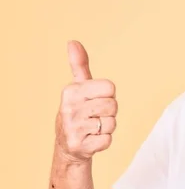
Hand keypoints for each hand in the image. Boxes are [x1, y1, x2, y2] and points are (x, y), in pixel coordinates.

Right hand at [55, 41, 117, 162]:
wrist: (68, 145)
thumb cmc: (78, 111)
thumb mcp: (79, 87)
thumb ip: (79, 65)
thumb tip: (73, 41)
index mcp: (71, 91)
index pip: (110, 88)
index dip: (108, 95)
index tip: (95, 100)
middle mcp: (68, 108)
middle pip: (113, 106)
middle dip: (109, 112)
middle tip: (94, 116)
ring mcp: (73, 128)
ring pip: (111, 123)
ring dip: (106, 127)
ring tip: (92, 128)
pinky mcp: (80, 146)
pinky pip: (108, 140)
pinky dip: (104, 141)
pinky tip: (91, 140)